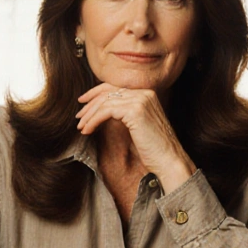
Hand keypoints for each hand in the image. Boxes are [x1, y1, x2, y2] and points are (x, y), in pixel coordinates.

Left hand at [76, 84, 195, 191]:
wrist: (168, 160)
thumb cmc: (154, 149)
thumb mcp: (139, 125)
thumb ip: (125, 112)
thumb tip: (102, 109)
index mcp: (147, 94)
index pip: (115, 86)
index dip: (96, 93)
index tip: (83, 103)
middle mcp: (144, 93)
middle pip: (108, 92)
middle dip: (90, 105)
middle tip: (79, 118)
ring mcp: (140, 100)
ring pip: (105, 102)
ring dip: (89, 115)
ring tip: (81, 128)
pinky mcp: (134, 111)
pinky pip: (106, 111)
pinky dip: (93, 120)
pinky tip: (88, 130)